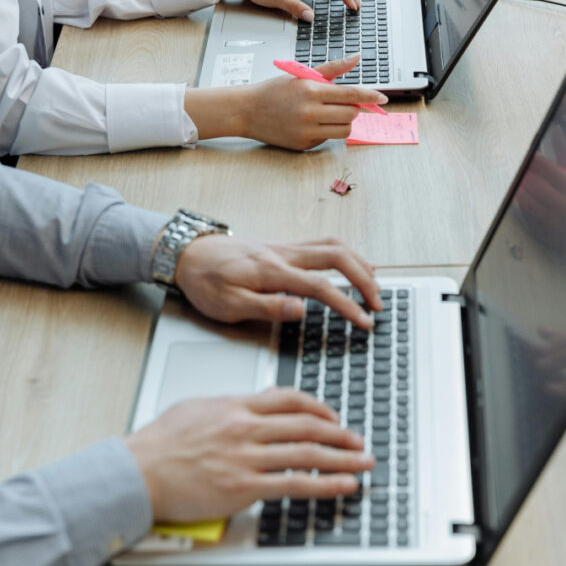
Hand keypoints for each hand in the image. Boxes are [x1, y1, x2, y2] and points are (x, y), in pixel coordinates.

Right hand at [126, 388, 374, 521]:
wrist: (135, 472)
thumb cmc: (158, 445)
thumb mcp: (196, 409)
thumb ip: (228, 407)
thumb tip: (248, 406)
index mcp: (235, 406)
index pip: (289, 399)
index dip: (319, 408)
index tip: (334, 416)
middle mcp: (246, 428)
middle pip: (307, 426)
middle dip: (340, 433)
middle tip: (359, 441)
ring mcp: (246, 457)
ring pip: (308, 453)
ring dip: (343, 458)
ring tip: (364, 462)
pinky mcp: (243, 487)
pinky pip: (295, 484)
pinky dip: (325, 484)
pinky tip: (343, 485)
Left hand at [174, 232, 382, 326]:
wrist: (187, 254)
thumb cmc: (205, 282)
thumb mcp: (228, 305)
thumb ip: (267, 307)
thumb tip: (301, 309)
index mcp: (272, 272)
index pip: (321, 287)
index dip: (347, 305)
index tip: (364, 321)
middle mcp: (284, 254)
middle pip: (337, 257)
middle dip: (364, 280)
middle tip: (378, 304)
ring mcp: (285, 247)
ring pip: (333, 246)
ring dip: (359, 263)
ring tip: (375, 284)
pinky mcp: (283, 247)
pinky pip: (322, 244)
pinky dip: (345, 253)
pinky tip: (354, 264)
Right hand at [185, 53, 385, 148]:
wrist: (247, 111)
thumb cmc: (275, 91)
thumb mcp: (302, 75)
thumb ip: (332, 69)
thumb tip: (357, 57)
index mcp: (311, 91)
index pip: (350, 94)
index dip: (370, 96)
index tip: (383, 99)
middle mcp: (310, 112)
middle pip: (351, 114)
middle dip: (352, 108)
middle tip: (342, 103)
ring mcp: (307, 131)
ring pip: (344, 130)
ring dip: (344, 122)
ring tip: (329, 113)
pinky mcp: (304, 145)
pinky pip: (328, 139)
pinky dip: (327, 131)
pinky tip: (312, 123)